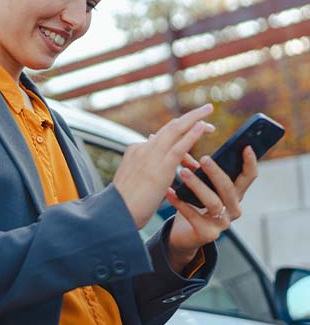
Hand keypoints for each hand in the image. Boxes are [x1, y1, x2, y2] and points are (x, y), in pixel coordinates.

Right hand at [111, 104, 215, 229]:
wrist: (116, 214)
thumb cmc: (125, 205)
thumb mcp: (135, 182)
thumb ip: (147, 171)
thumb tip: (160, 171)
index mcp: (135, 152)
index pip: (161, 136)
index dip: (179, 130)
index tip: (193, 128)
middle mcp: (142, 149)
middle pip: (169, 127)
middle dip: (189, 117)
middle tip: (206, 110)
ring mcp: (149, 157)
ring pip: (174, 130)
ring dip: (194, 119)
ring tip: (209, 114)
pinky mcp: (159, 169)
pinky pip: (179, 147)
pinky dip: (191, 134)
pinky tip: (202, 127)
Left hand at [164, 145, 259, 271]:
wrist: (183, 234)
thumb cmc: (193, 205)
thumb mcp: (199, 186)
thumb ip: (196, 168)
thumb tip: (183, 142)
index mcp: (235, 194)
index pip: (249, 177)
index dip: (250, 162)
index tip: (246, 146)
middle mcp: (233, 209)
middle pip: (229, 189)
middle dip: (216, 172)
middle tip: (204, 158)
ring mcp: (222, 223)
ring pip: (213, 202)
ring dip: (198, 186)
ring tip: (182, 172)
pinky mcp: (207, 234)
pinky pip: (194, 216)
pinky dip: (180, 203)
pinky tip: (170, 192)